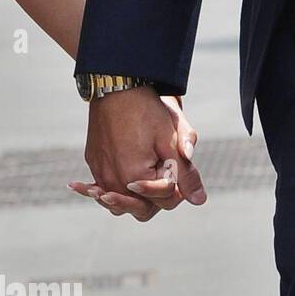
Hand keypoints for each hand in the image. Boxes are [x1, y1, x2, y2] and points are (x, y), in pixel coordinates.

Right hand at [68, 89, 205, 221]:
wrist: (118, 86)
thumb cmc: (147, 112)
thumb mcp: (171, 141)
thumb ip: (185, 174)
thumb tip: (200, 200)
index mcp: (134, 179)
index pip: (164, 201)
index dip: (178, 187)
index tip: (180, 166)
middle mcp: (112, 182)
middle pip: (142, 209)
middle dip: (158, 197)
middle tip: (168, 174)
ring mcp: (100, 173)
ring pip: (121, 202)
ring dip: (137, 197)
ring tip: (150, 179)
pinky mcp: (93, 163)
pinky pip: (104, 187)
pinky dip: (117, 187)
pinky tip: (125, 179)